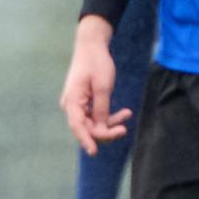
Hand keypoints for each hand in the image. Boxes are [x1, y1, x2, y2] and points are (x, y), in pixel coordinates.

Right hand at [58, 17, 129, 155]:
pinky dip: (109, 116)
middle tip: (124, 129)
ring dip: (110, 123)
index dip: (86, 140)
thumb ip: (102, 109)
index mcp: (72, 101)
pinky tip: (125, 113)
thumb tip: (101, 129)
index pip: (78, 127)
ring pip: (93, 124)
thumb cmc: (96, 62)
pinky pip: (96, 116)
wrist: (92, 45)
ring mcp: (78, 105)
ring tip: (127, 114)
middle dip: (106, 131)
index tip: (94, 152)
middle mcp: (72, 106)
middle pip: (87, 128)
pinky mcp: (85, 103)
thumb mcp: (103, 86)